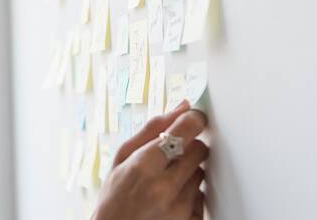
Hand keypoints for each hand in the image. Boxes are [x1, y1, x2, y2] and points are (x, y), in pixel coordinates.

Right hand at [93, 100, 208, 219]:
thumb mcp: (122, 158)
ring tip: (165, 181)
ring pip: (201, 173)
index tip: (194, 118)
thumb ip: (152, 129)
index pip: (185, 130)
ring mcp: (180, 208)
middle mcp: (164, 188)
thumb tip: (182, 108)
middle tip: (171, 155)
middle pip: (199, 150)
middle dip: (188, 148)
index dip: (193, 120)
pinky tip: (171, 198)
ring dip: (188, 172)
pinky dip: (191, 194)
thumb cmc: (114, 197)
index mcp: (143, 166)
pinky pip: (203, 196)